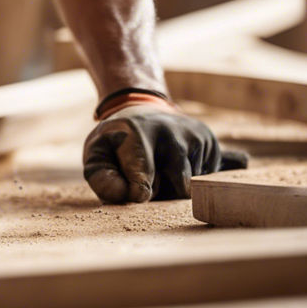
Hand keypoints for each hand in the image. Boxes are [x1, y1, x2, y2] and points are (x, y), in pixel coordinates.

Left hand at [83, 103, 248, 203]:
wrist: (139, 111)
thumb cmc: (117, 143)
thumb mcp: (97, 155)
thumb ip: (102, 179)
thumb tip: (134, 196)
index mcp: (136, 131)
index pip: (144, 174)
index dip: (140, 191)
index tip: (139, 194)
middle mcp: (169, 129)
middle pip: (179, 186)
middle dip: (163, 193)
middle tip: (146, 179)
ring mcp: (193, 134)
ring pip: (193, 186)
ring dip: (176, 188)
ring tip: (160, 167)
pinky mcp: (209, 141)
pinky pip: (208, 178)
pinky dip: (193, 180)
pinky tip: (179, 164)